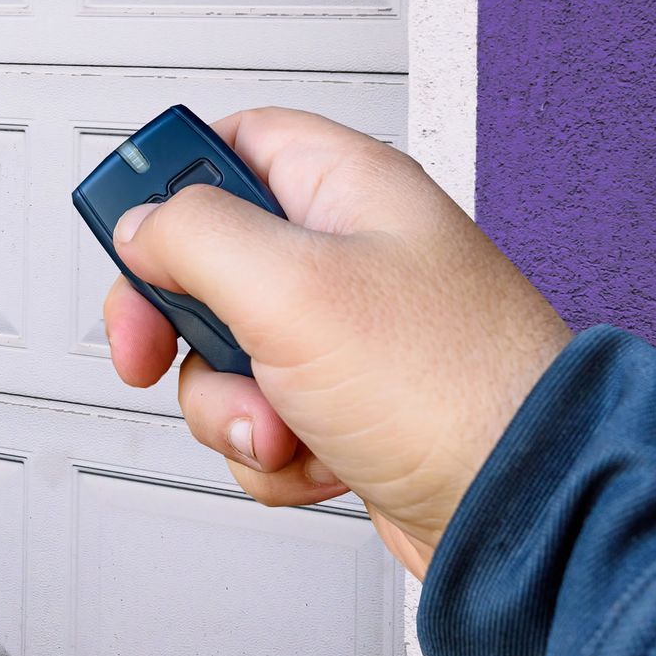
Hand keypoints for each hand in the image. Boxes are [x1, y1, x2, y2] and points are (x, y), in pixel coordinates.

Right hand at [103, 107, 569, 577]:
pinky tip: (318, 459)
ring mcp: (347, 337)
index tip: (129, 235)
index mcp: (345, 187)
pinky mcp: (347, 409)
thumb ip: (194, 235)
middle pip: (207, 261)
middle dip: (182, 324)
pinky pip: (262, 418)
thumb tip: (141, 225)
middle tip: (161, 348)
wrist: (525, 512)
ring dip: (231, 404)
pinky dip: (273, 452)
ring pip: (225, 354)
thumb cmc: (452, 389)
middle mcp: (347, 253)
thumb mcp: (293, 286)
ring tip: (283, 423)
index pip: (229, 142)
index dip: (167, 184)